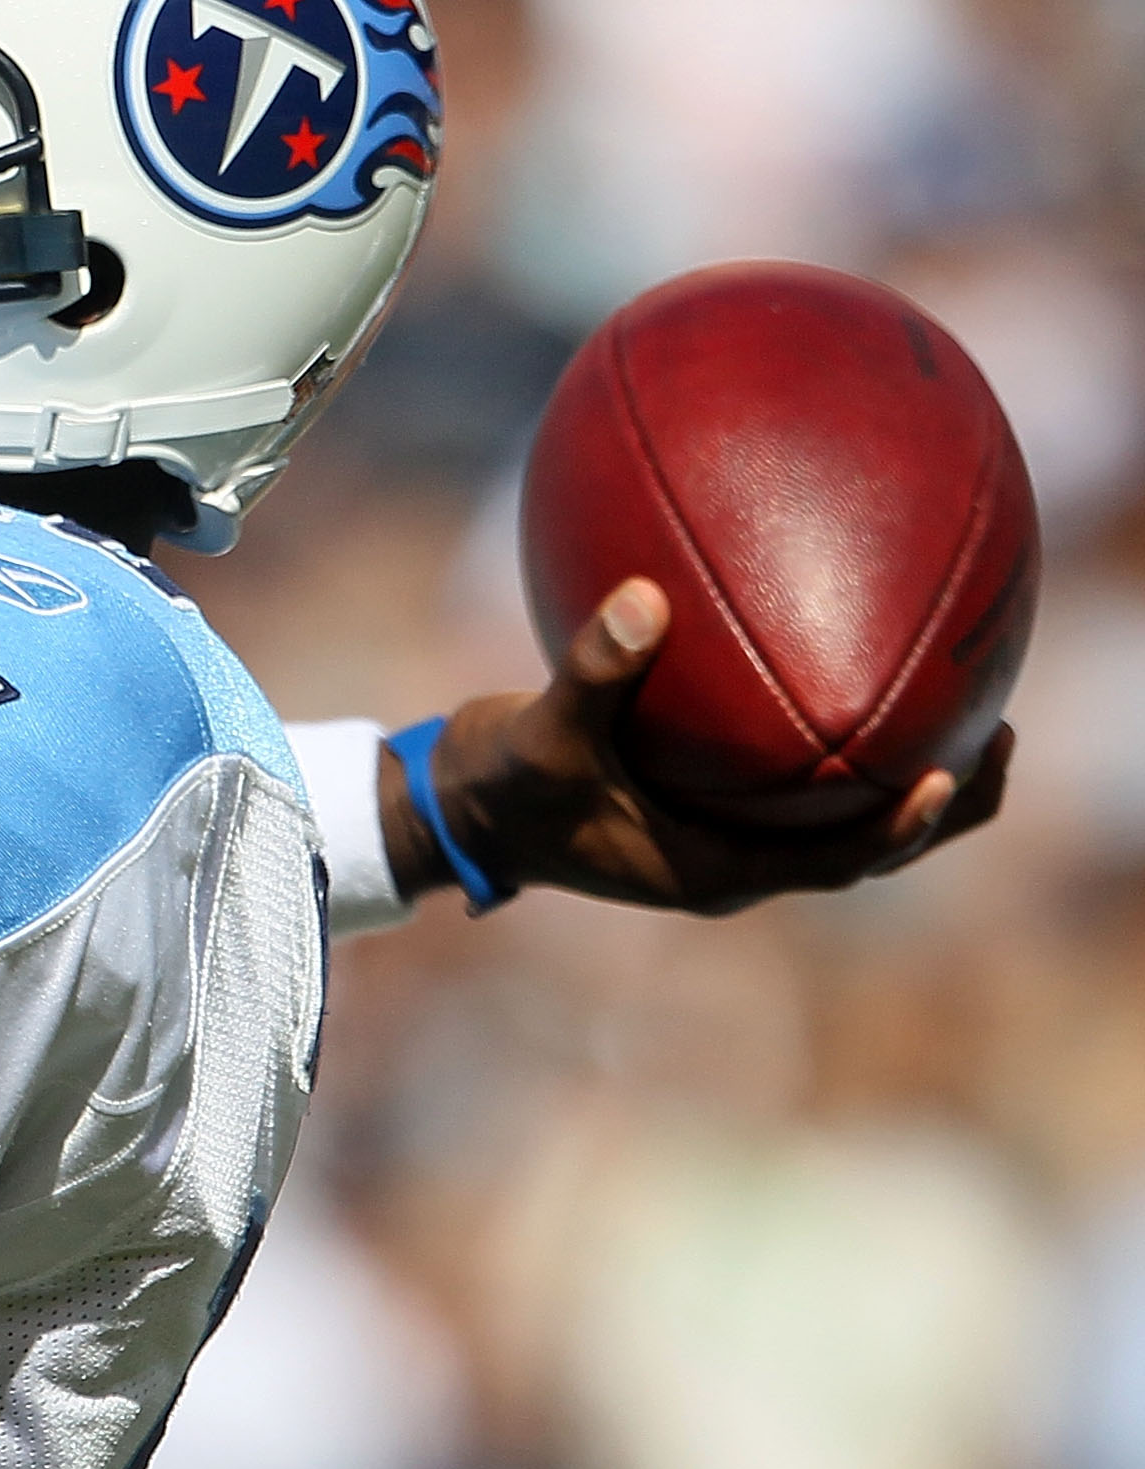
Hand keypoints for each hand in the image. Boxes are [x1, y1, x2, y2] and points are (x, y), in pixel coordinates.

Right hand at [393, 577, 1012, 915]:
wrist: (467, 808)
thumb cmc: (506, 785)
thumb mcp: (544, 732)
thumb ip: (596, 671)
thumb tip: (648, 597)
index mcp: (710, 871)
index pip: (835, 863)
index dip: (900, 828)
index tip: (950, 774)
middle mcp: (733, 863)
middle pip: (865, 850)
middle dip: (940, 806)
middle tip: (1001, 736)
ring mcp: (725, 839)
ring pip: (841, 823)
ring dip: (905, 781)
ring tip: (964, 712)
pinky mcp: (710, 810)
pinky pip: (800, 791)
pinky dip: (842, 752)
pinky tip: (860, 681)